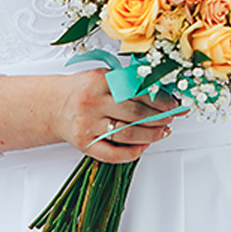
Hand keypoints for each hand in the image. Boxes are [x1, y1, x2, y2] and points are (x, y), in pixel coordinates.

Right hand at [51, 70, 177, 162]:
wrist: (56, 106)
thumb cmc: (85, 90)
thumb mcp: (104, 76)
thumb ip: (129, 82)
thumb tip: (164, 94)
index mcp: (99, 81)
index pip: (138, 91)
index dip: (160, 99)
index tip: (174, 103)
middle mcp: (92, 103)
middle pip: (135, 113)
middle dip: (160, 117)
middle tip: (172, 117)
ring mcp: (87, 126)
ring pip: (128, 134)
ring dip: (152, 134)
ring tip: (163, 130)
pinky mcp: (85, 145)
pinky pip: (114, 154)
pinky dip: (134, 152)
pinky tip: (144, 145)